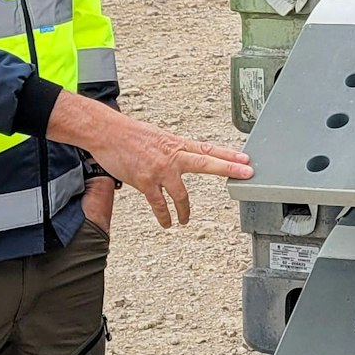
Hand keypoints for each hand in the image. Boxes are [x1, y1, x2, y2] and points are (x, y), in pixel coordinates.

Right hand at [46, 92, 253, 227]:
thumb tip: (182, 159)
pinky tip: (167, 223)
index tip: (246, 160)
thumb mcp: (157, 137)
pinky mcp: (145, 181)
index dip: (228, 155)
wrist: (107, 132)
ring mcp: (160, 169)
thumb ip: (172, 150)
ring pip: (181, 194)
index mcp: (176, 144)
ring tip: (186, 220)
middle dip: (228, 168)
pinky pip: (159, 204)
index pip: (208, 149)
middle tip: (247, 174)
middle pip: (206, 162)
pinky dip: (164, 216)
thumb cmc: (129, 134)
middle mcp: (172, 155)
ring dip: (185, 211)